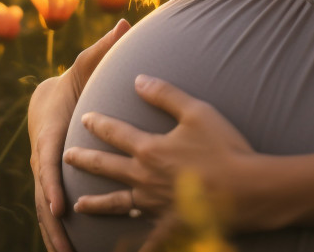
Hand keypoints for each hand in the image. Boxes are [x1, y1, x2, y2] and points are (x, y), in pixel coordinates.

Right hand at [28, 18, 131, 251]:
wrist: (47, 99)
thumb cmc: (72, 82)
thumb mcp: (84, 65)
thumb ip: (103, 48)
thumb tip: (123, 23)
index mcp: (50, 134)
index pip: (50, 163)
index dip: (54, 185)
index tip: (60, 205)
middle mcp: (43, 159)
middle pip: (44, 196)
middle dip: (53, 223)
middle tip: (65, 244)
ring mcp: (44, 174)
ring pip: (45, 210)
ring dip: (54, 236)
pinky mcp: (50, 184)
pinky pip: (52, 212)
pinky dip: (56, 233)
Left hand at [64, 75, 259, 242]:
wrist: (246, 190)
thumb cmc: (223, 147)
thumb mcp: (196, 111)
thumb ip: (165, 95)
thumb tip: (137, 79)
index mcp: (149, 149)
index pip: (115, 133)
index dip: (98, 124)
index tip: (84, 118)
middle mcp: (144, 178)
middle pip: (106, 167)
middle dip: (85, 161)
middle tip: (67, 157)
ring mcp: (154, 204)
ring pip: (117, 203)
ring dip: (96, 203)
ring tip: (80, 205)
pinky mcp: (169, 223)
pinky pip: (146, 238)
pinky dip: (135, 246)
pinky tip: (125, 251)